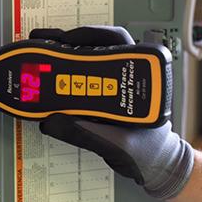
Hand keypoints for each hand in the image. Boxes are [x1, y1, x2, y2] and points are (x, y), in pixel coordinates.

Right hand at [29, 26, 193, 198]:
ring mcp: (121, 85)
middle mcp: (133, 76)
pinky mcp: (109, 97)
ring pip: (93, 60)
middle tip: (46, 41)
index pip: (118, 43)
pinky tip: (50, 74)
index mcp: (144, 79)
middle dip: (72, 41)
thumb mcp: (119, 146)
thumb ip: (87, 134)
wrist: (157, 166)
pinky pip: (87, 79)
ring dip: (68, 55)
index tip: (68, 39)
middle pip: (101, 45)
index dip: (91, 36)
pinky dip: (68, 75)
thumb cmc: (150, 153)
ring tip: (44, 53)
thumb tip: (53, 122)